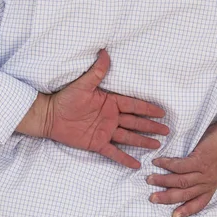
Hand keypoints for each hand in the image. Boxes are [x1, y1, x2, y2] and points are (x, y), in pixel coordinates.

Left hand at [43, 49, 169, 168]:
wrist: (49, 115)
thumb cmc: (65, 98)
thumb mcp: (83, 84)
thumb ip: (97, 71)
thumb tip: (104, 52)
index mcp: (110, 102)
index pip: (134, 105)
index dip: (148, 108)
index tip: (162, 111)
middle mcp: (110, 117)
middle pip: (135, 123)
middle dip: (151, 126)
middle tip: (166, 130)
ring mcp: (105, 131)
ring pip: (129, 137)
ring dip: (143, 141)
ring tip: (157, 145)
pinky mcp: (97, 143)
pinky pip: (113, 152)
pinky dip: (124, 159)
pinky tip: (136, 164)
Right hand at [146, 121, 216, 216]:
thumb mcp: (213, 172)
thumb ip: (200, 179)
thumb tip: (180, 182)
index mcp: (210, 187)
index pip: (199, 203)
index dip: (186, 211)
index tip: (173, 216)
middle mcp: (207, 183)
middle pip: (184, 194)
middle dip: (167, 197)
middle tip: (152, 198)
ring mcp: (203, 172)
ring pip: (180, 181)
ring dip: (163, 181)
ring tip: (150, 179)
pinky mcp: (199, 161)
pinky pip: (179, 166)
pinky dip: (166, 164)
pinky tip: (157, 162)